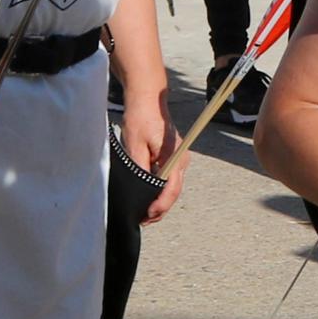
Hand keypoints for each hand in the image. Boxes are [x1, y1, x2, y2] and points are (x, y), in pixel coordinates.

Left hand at [120, 86, 183, 221]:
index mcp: (175, 156)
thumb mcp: (135, 145)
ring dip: (159, 200)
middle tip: (143, 220)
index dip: (160, 205)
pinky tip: (147, 196)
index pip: (171, 188)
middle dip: (160, 208)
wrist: (148, 98)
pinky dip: (159, 190)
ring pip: (172, 187)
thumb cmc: (141, 117)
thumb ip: (140, 168)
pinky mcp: (173, 157)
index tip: (148, 215)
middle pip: (174, 191)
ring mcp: (179, 158)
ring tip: (144, 212)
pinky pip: (169, 178)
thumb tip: (140, 190)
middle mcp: (182, 159)